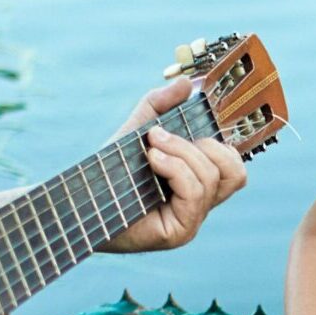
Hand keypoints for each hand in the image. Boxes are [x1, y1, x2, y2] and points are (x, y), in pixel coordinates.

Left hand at [102, 76, 246, 253]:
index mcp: (198, 184)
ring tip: (151, 147)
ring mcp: (192, 221)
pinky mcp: (179, 232)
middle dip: (203, 144)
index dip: (221, 143)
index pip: (233, 167)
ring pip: (211, 177)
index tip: (189, 124)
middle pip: (234, 172)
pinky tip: (152, 160)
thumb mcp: (137, 129)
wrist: (81, 199)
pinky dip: (175, 168)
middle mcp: (200, 205)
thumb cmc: (110, 170)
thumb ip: (160, 104)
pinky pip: (194, 192)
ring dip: (181, 152)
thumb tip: (185, 82)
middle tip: (161, 136)